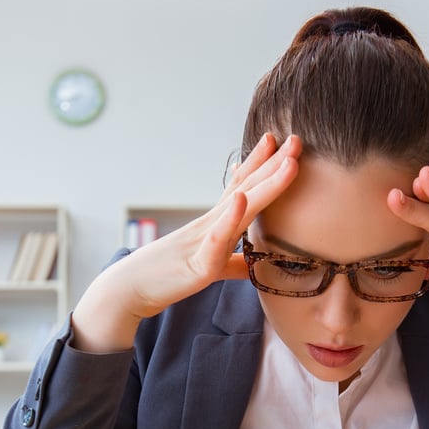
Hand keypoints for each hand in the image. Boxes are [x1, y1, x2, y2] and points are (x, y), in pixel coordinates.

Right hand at [71, 134, 301, 352]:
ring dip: (266, 182)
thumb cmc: (167, 276)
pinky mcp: (199, 264)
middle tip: (298, 138)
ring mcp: (205, 240)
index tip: (280, 143)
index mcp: (216, 224)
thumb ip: (234, 263)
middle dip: (275, 164)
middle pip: (248, 188)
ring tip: (288, 161)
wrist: (130, 290)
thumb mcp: (209, 267)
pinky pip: (216, 239)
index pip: (241, 188)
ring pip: (241, 208)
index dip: (261, 165)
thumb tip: (253, 264)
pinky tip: (240, 199)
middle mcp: (211, 224)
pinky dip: (230, 219)